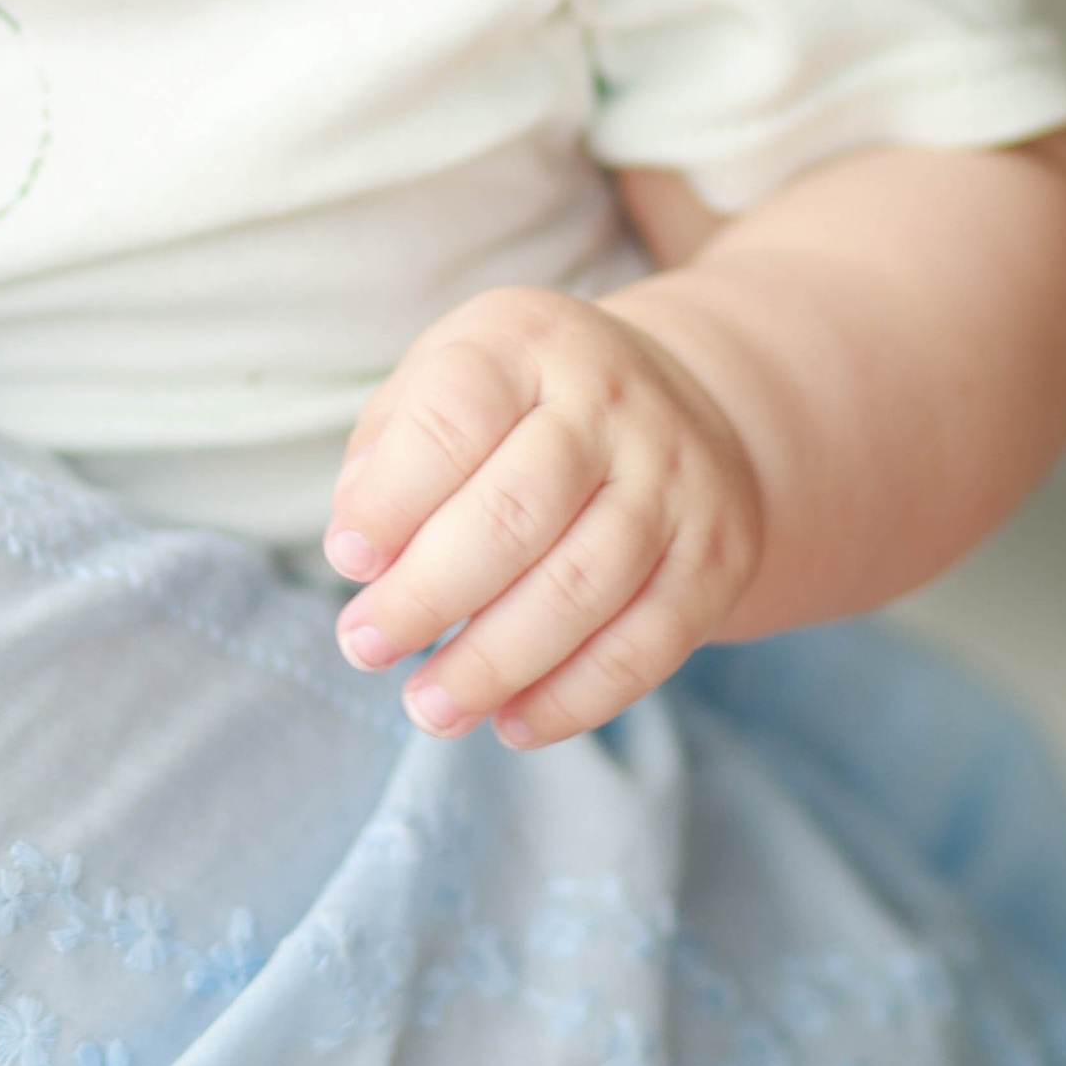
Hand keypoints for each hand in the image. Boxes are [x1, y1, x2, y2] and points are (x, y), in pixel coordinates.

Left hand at [322, 286, 762, 744]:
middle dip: (427, 596)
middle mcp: (610, 402)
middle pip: (515, 514)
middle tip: (365, 648)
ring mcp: (674, 479)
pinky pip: (646, 646)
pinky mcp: (717, 556)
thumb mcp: (448, 376)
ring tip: (428, 707)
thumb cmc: (521, 402)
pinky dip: (572, 699)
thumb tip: (357, 546)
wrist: (682, 399)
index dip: (392, 497)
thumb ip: (388, 448)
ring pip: (580, 590)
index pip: (453, 418)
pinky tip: (511, 722)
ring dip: (493, 665)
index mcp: (526, 343)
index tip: (348, 561)